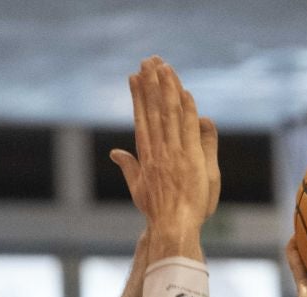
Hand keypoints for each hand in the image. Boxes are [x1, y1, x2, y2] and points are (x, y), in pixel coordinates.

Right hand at [108, 58, 219, 235]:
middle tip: (149, 60)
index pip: (141, 117)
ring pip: (170, 114)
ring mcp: (174, 153)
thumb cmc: (156, 212)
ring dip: (167, 88)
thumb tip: (115, 152)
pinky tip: (184, 91)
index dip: (138, 95)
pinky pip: (189, 128)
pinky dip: (187, 109)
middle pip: (154, 109)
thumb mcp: (138, 188)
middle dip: (151, 83)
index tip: (135, 76)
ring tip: (163, 66)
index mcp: (146, 154)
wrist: (171, 226)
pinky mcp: (191, 158)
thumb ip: (128, 167)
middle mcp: (158, 149)